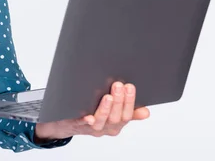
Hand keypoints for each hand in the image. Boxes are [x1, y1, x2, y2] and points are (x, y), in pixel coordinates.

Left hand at [34, 82, 149, 141]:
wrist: (68, 122)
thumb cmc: (93, 113)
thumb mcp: (113, 113)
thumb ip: (129, 112)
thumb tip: (146, 112)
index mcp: (116, 124)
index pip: (127, 114)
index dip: (129, 101)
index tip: (130, 86)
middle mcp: (105, 128)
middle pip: (115, 118)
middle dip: (119, 101)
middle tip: (118, 85)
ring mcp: (91, 128)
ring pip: (100, 121)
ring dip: (105, 109)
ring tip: (108, 97)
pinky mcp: (77, 125)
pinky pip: (81, 125)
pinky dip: (85, 121)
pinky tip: (88, 117)